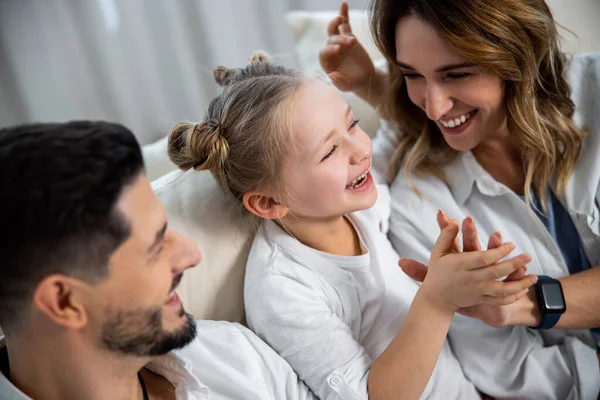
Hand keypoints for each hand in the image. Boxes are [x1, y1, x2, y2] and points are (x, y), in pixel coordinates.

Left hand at [319, 2, 374, 91]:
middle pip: (331, 41)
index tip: (337, 50)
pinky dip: (344, 14)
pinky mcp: (349, 37)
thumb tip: (332, 75)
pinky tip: (343, 4)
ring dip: (337, 24)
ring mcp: (339, 42)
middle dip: (339, 40)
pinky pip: (345, 24)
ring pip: (335, 31)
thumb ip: (339, 82)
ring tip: (340, 19)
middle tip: (350, 43)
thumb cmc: (353, 84)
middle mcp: (331, 51)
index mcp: (327, 63)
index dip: (328, 50)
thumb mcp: (346, 87)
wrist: (364, 78)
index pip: (324, 53)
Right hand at [418, 213, 532, 312]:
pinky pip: (500, 300)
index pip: (483, 258)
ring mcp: (477, 291)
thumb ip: (446, 236)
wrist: (436, 298)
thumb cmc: (438, 271)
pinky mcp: (481, 300)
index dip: (499, 251)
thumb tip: (454, 221)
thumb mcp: (438, 252)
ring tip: (534, 277)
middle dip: (514, 264)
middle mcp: (470, 279)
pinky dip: (514, 296)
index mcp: (460, 265)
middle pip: (496, 272)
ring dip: (520, 283)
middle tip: (528, 255)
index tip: (511, 244)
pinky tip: (524, 289)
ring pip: (502, 290)